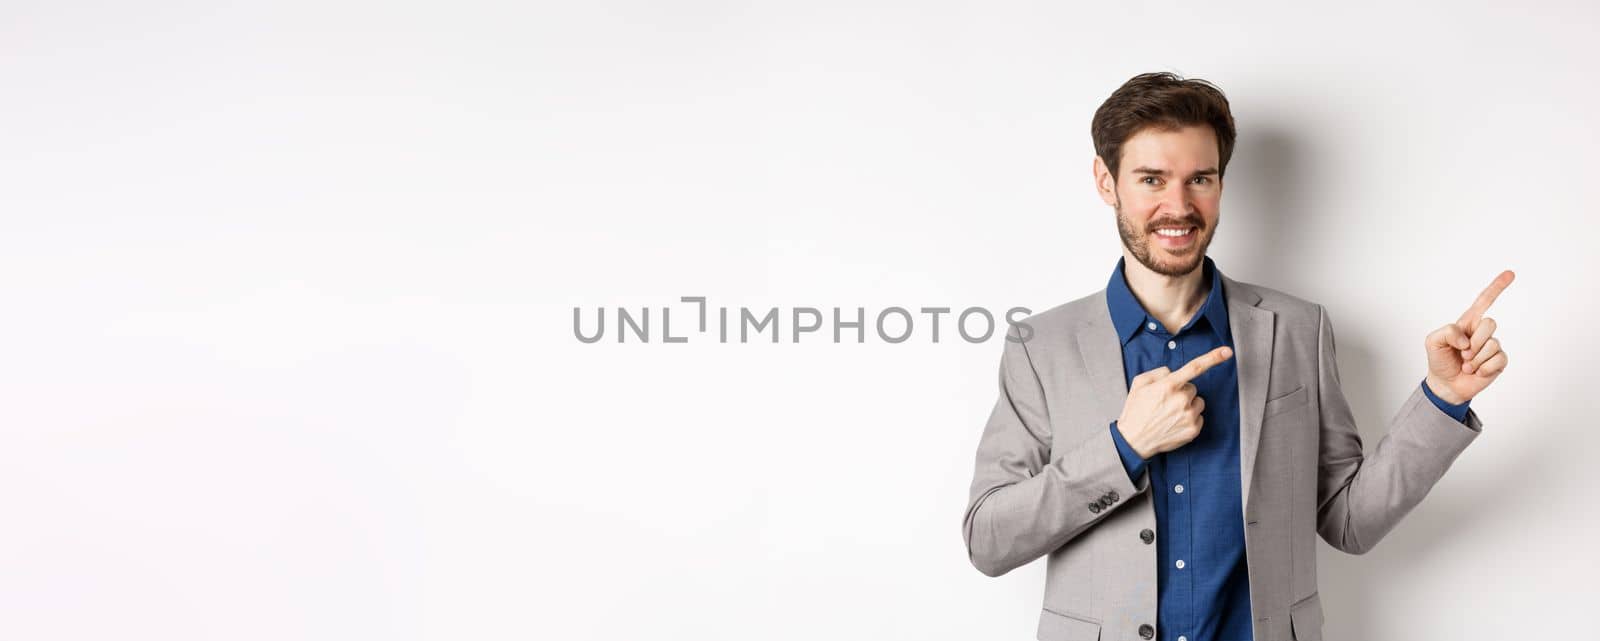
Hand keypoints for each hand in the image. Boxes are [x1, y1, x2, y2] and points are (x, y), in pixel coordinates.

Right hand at [1115, 346, 1233, 458]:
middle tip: (1165, 402)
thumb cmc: (1135, 410)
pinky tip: (1174, 423)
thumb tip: (1173, 372)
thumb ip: (1158, 372)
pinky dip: (1189, 418)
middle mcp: (1181, 400)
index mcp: (1168, 385)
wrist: (1134, 441)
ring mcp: (1188, 416)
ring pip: (1198, 402)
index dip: (1213, 358)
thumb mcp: (1139, 384)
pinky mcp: (1193, 430)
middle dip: (1182, 392)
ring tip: (1170, 414)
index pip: (1195, 367)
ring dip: (1188, 405)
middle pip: (1192, 388)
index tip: (1227, 351)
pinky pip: (1199, 417)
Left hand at [1424, 270, 1513, 404]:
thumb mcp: (1432, 342)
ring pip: (1493, 344)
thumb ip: (1447, 332)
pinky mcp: (1499, 361)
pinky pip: (1498, 359)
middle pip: (1490, 323)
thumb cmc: (1440, 360)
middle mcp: (1482, 332)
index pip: (1484, 301)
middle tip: (1463, 353)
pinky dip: (1483, 368)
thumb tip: (1467, 338)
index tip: (1510, 273)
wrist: (1445, 384)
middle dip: (1474, 341)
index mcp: (1467, 323)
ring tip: (1466, 364)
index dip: (1497, 287)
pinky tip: (1476, 371)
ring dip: (1475, 358)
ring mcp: (1492, 346)